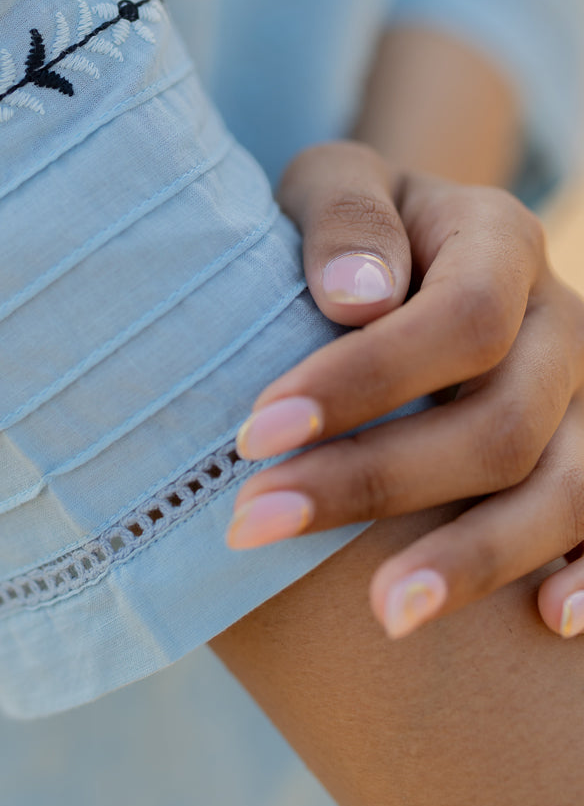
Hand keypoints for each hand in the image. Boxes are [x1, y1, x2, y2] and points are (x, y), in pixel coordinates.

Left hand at [224, 140, 583, 641]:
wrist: (408, 246)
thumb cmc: (351, 226)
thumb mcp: (332, 184)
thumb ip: (343, 218)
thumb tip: (355, 298)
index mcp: (499, 241)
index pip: (460, 320)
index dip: (363, 382)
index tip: (256, 434)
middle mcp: (563, 319)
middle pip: (504, 422)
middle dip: (376, 483)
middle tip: (254, 526)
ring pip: (569, 490)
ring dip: (477, 559)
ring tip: (384, 614)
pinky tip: (543, 621)